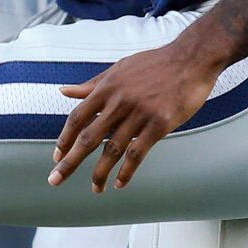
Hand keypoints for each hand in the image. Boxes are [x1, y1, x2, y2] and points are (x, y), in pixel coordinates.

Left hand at [49, 32, 230, 192]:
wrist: (191, 58)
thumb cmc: (155, 63)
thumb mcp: (119, 69)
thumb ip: (91, 85)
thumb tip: (64, 91)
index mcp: (107, 88)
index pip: (78, 118)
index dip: (65, 139)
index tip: (57, 156)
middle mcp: (119, 102)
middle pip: (88, 138)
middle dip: (70, 162)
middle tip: (56, 179)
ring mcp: (139, 114)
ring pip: (112, 150)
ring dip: (100, 173)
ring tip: (95, 188)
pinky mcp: (159, 124)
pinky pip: (138, 153)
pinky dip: (127, 171)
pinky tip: (120, 183)